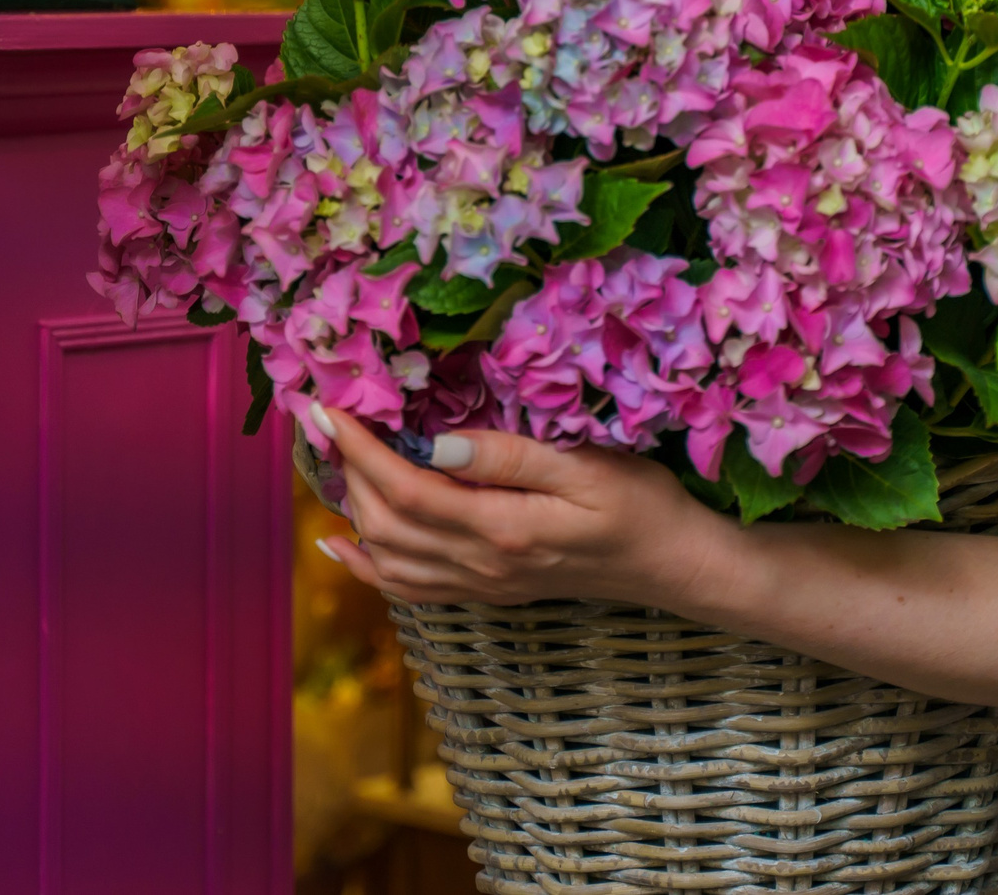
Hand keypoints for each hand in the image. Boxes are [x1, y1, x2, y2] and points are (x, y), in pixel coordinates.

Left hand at [316, 411, 737, 607]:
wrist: (673, 566)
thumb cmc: (641, 506)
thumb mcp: (587, 467)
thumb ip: (509, 457)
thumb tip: (435, 443)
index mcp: (501, 528)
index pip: (406, 488)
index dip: (360, 449)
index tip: (329, 408)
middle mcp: (480, 566)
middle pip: (385, 522)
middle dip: (346, 469)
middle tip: (324, 419)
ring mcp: (480, 585)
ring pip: (388, 557)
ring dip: (351, 508)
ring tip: (334, 459)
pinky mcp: (486, 589)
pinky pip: (409, 588)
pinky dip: (367, 567)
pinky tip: (341, 544)